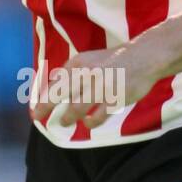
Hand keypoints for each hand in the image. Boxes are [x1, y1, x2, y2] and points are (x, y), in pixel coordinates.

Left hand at [30, 43, 162, 129]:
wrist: (145, 58)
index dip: (43, 96)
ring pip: (76, 108)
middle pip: (59, 94)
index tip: (36, 108)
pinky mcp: (114, 99)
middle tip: (36, 117)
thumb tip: (54, 83)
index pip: (56, 82)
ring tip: (63, 122)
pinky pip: (97, 116)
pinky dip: (90, 122)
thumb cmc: (115, 61)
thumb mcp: (90, 59)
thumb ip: (73, 71)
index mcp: (79, 63)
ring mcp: (100, 87)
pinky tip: (87, 123)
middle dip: (45, 107)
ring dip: (67, 117)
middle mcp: (86, 74)